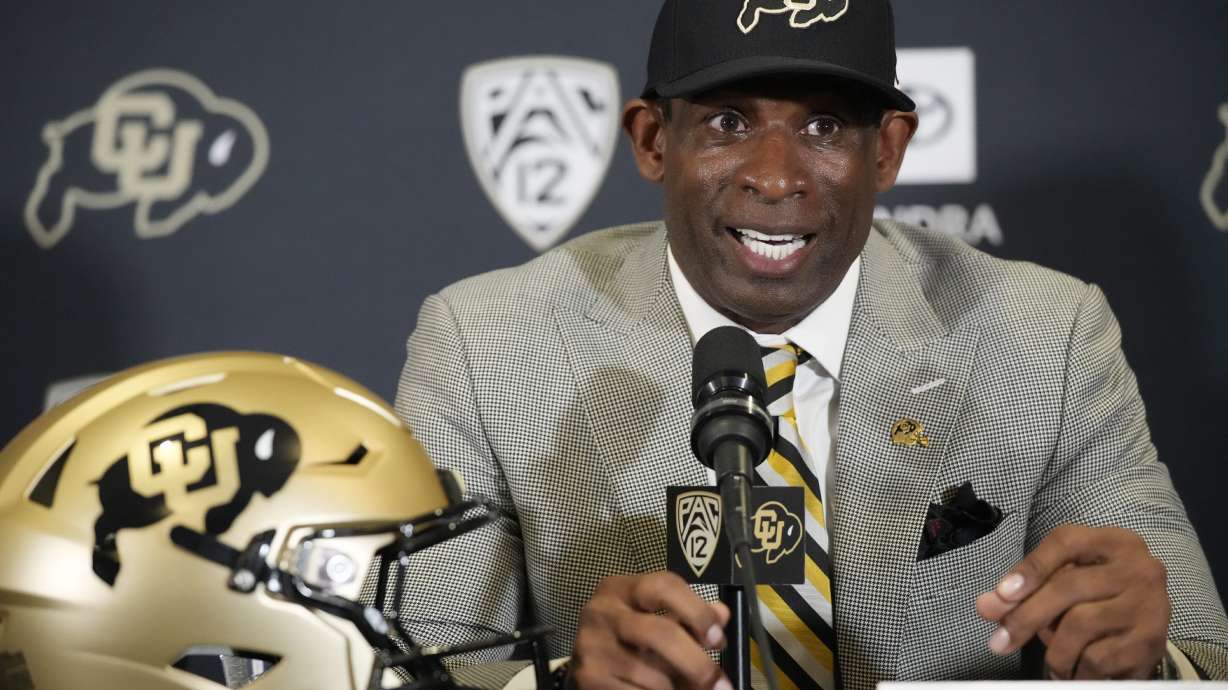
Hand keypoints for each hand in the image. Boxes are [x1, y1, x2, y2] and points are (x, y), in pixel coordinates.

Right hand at [569, 571, 731, 689]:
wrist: (585, 666)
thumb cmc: (626, 638)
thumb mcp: (654, 618)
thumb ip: (688, 616)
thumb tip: (722, 615)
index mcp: (620, 588)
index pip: (664, 586)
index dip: (697, 612)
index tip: (718, 638)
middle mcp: (601, 612)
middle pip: (660, 634)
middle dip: (697, 663)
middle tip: (720, 683)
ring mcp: (592, 647)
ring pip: (652, 676)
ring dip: (678, 687)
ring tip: (685, 687)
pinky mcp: (589, 678)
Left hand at [975, 524, 1169, 678]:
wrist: (1148, 625)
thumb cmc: (1096, 594)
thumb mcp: (1066, 578)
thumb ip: (1028, 588)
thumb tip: (987, 607)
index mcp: (1113, 542)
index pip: (1065, 542)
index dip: (1029, 568)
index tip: (999, 596)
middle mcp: (1138, 568)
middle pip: (1068, 587)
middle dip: (1025, 617)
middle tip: (999, 642)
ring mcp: (1148, 605)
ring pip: (1080, 626)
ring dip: (1054, 651)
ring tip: (1050, 662)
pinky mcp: (1151, 642)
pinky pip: (1098, 659)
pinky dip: (1075, 671)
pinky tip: (1072, 673)